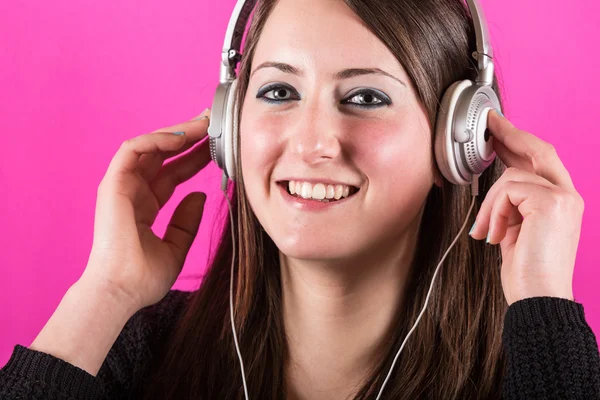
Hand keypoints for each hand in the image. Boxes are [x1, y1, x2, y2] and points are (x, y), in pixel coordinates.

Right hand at [81, 109, 211, 310]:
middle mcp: (133, 192)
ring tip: (203, 123)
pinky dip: (156, 140)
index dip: (195, 157)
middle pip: (163, 155)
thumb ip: (186, 221)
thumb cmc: (143, 277)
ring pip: (149, 146)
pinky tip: (181, 137)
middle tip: (213, 123)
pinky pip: (133, 150)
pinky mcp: (113, 184)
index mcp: (146, 206)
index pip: (173, 173)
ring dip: (176, 132)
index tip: (218, 146)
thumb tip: (200, 196)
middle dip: (188, 137)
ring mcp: (121, 186)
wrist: (122, 291)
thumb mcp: (176, 247)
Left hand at [469, 110, 584, 305]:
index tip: (499, 131)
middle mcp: (568, 195)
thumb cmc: (528, 273)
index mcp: (561, 202)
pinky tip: (496, 234)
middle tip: (490, 124)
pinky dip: (494, 211)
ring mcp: (562, 197)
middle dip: (510, 134)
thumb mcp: (518, 231)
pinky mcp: (551, 202)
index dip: (519, 142)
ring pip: (511, 176)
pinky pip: (507, 190)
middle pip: (538, 150)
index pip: (541, 161)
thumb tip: (498, 189)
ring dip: (490, 204)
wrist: (538, 299)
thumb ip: (514, 207)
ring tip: (487, 231)